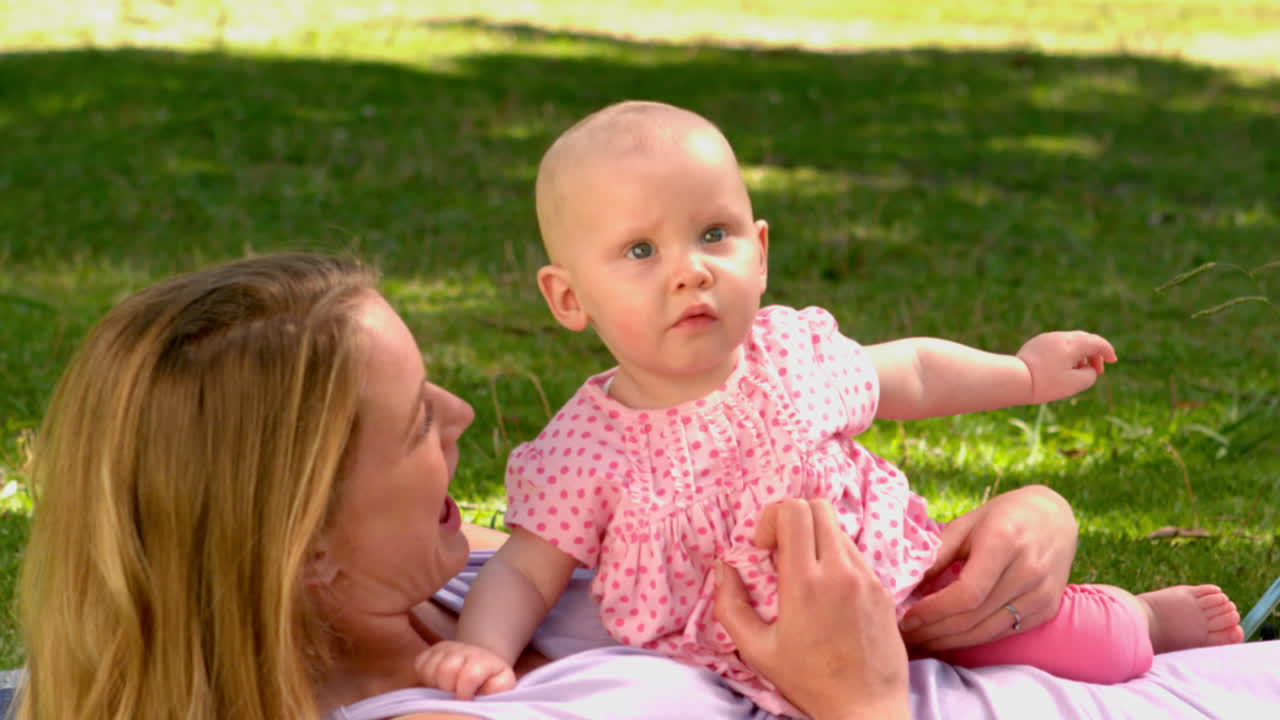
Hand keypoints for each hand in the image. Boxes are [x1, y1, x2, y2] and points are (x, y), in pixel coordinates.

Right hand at [414, 640, 516, 699]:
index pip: (469, 675)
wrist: (481, 661)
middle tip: (454, 695)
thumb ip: (498, 688)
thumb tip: (483, 693)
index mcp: (481, 659)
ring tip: (445, 690)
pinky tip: (437, 682)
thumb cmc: (490, 679)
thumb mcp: (503, 683)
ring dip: (435, 683)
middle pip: (446, 669)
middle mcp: (462, 650)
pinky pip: (419, 664)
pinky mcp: (430, 651)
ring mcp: (444, 649)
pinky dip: (424, 677)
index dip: (465, 692)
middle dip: (448, 688)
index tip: (466, 700)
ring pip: (429, 668)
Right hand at [715, 499, 909, 719]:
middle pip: (817, 506)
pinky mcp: (883, 588)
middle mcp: (840, 571)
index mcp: (805, 582)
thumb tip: (723, 567)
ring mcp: (867, 577)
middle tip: (782, 552)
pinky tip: (829, 592)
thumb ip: (730, 605)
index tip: (765, 550)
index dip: (771, 519)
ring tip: (805, 574)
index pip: (793, 511)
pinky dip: (836, 558)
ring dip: (816, 539)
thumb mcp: (757, 650)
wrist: (866, 707)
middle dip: (792, 518)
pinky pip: (856, 554)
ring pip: (838, 528)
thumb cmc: (808, 681)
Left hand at [899, 485, 1077, 651]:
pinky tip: (950, 639)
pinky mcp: (1047, 610)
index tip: (907, 617)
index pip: (967, 593)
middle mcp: (1028, 572)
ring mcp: (1041, 595)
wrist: (1055, 518)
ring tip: (922, 642)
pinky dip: (973, 640)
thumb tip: (908, 586)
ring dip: (950, 642)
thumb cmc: (1003, 516)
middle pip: (974, 617)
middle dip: (934, 631)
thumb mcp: (966, 523)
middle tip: (906, 637)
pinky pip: (1003, 633)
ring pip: (987, 632)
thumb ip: (938, 553)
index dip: (934, 610)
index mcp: (1005, 543)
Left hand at [1016, 331, 1116, 403]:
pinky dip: (1067, 353)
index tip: (1113, 361)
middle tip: (1097, 369)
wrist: (1014, 380)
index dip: (1108, 351)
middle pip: (1085, 339)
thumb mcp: (1076, 384)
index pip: (1097, 343)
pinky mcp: (1036, 343)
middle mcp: (1060, 337)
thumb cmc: (1046, 384)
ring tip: (1080, 370)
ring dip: (1080, 353)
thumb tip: (1089, 368)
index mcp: (1072, 344)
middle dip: (1094, 353)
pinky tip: (1063, 367)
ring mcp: (1047, 338)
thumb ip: (1090, 375)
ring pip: (1071, 341)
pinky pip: (1058, 344)